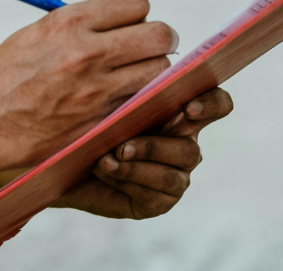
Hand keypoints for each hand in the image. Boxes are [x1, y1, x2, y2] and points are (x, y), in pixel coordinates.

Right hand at [0, 0, 178, 179]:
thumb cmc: (2, 78)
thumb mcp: (35, 34)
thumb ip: (78, 25)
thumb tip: (115, 22)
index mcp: (68, 23)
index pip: (136, 2)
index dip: (137, 14)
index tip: (130, 25)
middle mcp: (87, 53)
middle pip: (160, 35)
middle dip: (157, 41)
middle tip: (145, 51)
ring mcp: (96, 91)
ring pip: (159, 72)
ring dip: (152, 74)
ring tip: (133, 79)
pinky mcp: (99, 123)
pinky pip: (142, 105)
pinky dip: (138, 103)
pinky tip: (121, 103)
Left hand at [54, 88, 233, 218]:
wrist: (65, 157)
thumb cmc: (91, 119)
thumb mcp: (110, 99)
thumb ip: (131, 91)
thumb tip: (134, 81)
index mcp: (180, 113)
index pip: (217, 104)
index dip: (212, 105)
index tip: (188, 108)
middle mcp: (183, 145)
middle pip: (192, 150)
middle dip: (155, 148)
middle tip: (123, 145)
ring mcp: (175, 176)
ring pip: (172, 175)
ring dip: (136, 166)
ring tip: (106, 159)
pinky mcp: (159, 201)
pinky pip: (154, 195)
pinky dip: (127, 180)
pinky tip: (103, 169)